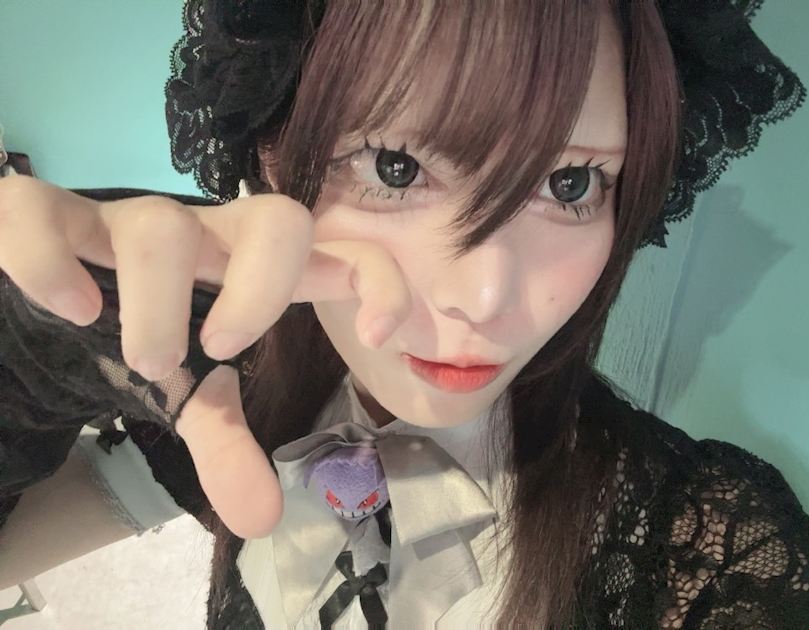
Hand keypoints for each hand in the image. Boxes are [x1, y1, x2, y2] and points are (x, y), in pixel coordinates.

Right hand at [0, 176, 409, 537]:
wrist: (66, 311)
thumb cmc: (151, 342)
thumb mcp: (195, 398)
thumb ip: (229, 445)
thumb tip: (262, 519)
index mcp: (254, 274)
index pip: (343, 254)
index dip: (378, 281)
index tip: (378, 338)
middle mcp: (207, 237)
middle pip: (274, 219)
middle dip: (260, 289)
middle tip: (221, 351)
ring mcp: (129, 222)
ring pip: (158, 225)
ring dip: (157, 306)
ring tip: (148, 363)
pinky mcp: (53, 221)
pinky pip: (40, 211)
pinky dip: (51, 259)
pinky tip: (70, 308)